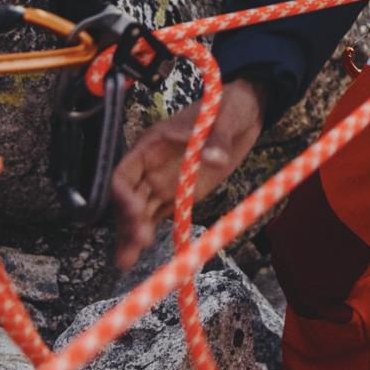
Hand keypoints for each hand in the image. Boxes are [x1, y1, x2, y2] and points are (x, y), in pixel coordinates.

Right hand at [109, 79, 264, 269]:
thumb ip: (217, 139)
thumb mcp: (224, 116)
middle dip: (128, 223)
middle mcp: (151, 166)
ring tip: (125, 263)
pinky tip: (139, 252)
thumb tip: (215, 159)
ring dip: (132, 235)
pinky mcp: (178, 194)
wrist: (245, 112)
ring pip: (139, 212)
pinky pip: (157, 216)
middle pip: (129, 199)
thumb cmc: (229, 106)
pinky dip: (148, 232)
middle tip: (136, 248)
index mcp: (152, 144)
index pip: (124, 173)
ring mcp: (163, 181)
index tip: (136, 215)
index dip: (124, 196)